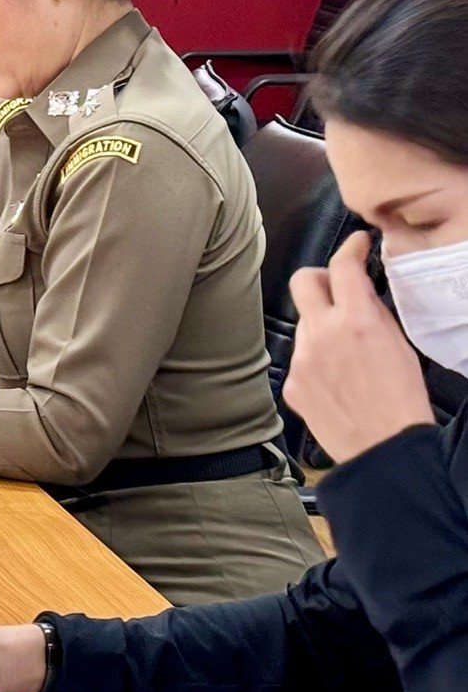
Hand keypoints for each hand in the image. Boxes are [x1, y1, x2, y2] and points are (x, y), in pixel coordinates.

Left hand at [285, 230, 436, 463]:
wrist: (383, 447)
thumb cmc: (400, 400)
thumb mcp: (399, 345)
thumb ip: (373, 314)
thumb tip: (361, 294)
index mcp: (355, 320)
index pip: (342, 265)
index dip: (349, 247)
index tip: (355, 244)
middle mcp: (321, 334)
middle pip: (302, 281)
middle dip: (319, 278)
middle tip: (335, 286)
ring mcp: (301, 358)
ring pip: (302, 324)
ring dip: (320, 327)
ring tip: (345, 351)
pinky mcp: (291, 382)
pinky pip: (298, 359)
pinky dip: (314, 361)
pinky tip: (334, 379)